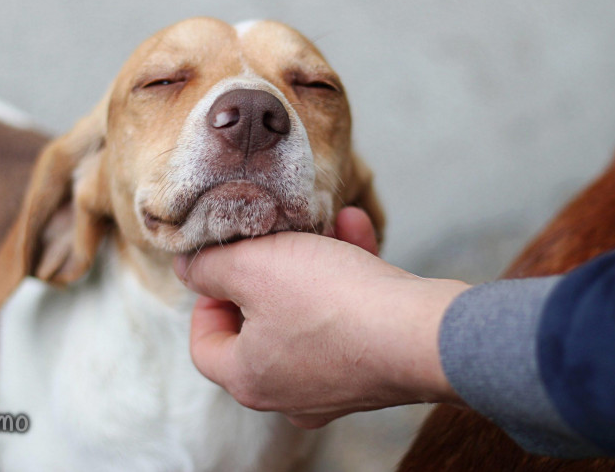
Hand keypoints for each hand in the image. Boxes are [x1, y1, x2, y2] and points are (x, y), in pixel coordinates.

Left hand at [173, 207, 468, 428]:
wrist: (425, 334)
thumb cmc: (332, 303)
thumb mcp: (255, 266)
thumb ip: (210, 266)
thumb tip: (190, 268)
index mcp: (249, 377)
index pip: (205, 345)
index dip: (208, 298)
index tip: (226, 264)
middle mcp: (288, 392)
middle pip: (259, 325)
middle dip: (270, 268)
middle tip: (276, 236)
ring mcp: (334, 384)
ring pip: (307, 314)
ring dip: (313, 262)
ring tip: (325, 222)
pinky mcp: (374, 368)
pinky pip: (347, 319)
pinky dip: (347, 276)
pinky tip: (356, 231)